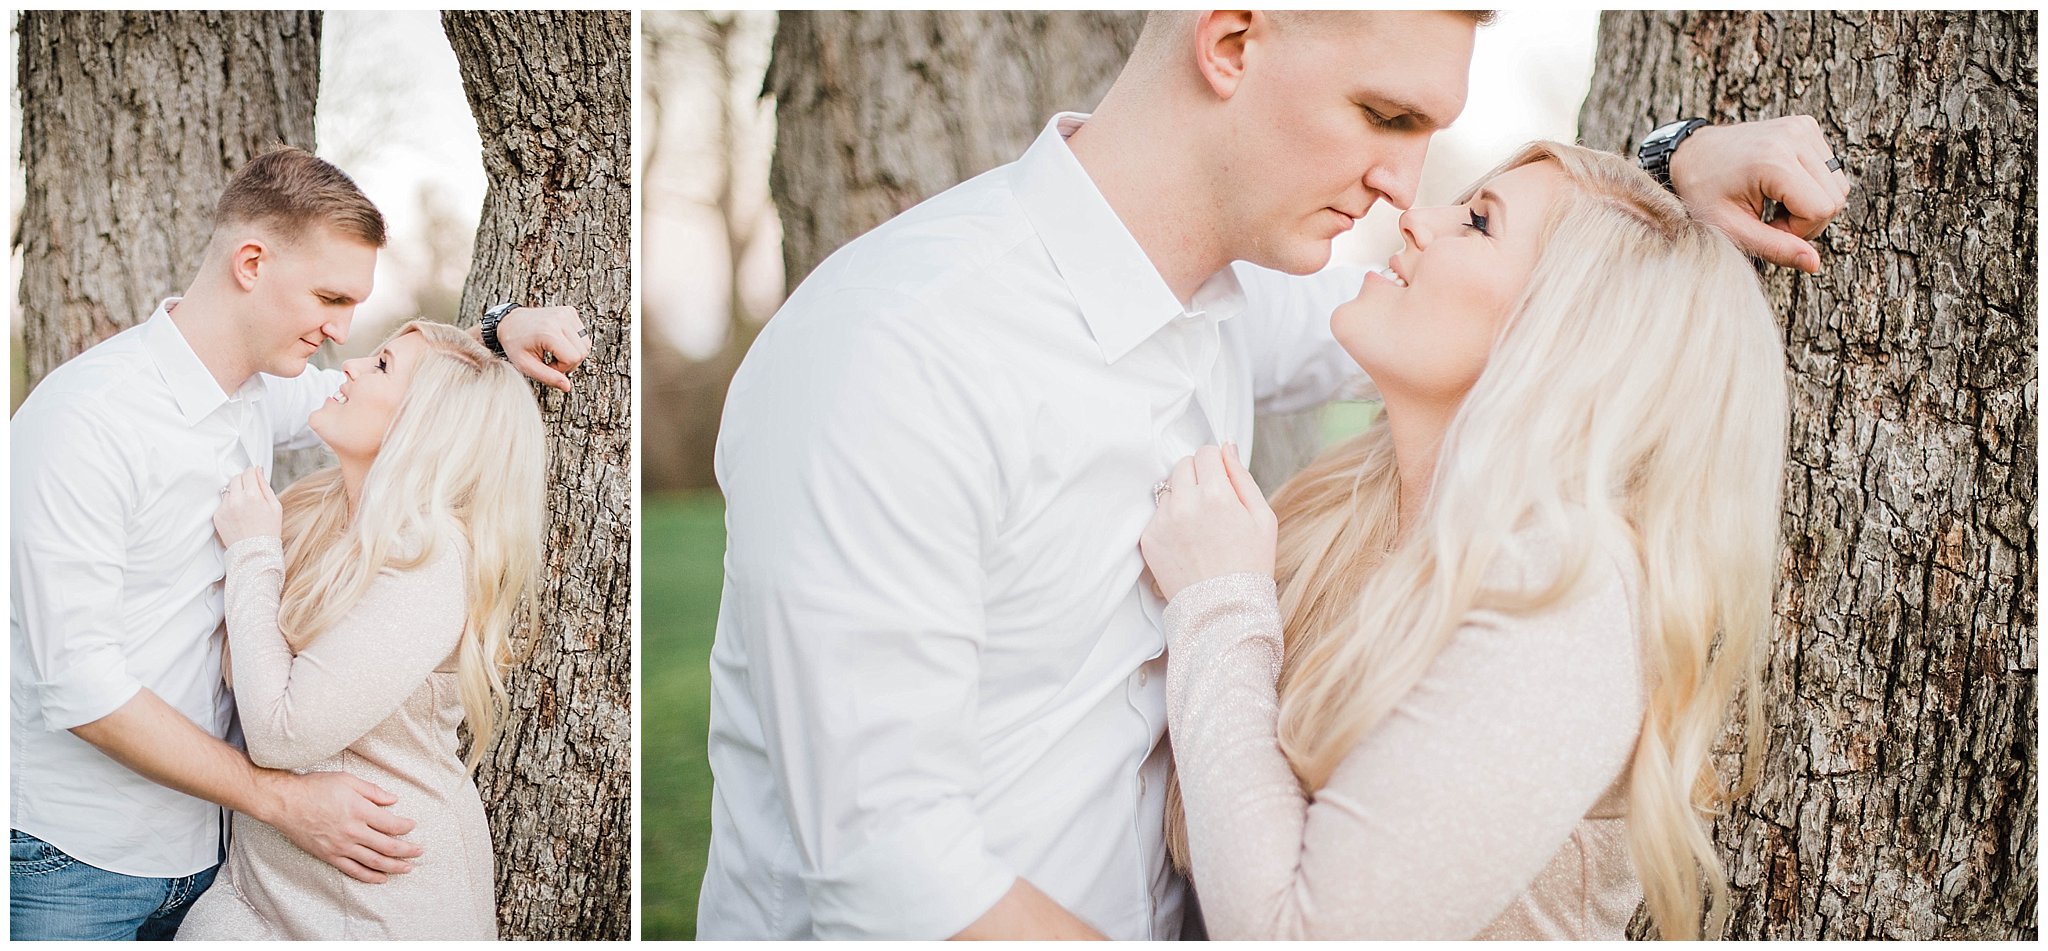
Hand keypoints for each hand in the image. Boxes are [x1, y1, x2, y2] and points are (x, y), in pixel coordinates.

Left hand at [213, 467, 280, 546]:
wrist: (255, 552)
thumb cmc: (268, 530)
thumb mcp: (275, 506)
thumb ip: (265, 485)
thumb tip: (258, 470)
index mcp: (253, 495)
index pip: (248, 472)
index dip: (253, 473)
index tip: (254, 477)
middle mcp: (236, 499)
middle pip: (235, 478)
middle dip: (243, 482)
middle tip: (250, 493)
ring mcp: (224, 508)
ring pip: (228, 490)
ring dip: (235, 494)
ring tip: (244, 508)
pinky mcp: (217, 516)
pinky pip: (222, 503)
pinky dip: (229, 506)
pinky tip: (238, 516)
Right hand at [261, 770, 422, 883]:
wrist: (285, 802)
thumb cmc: (315, 787)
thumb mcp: (347, 780)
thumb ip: (373, 791)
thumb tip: (394, 800)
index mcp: (360, 810)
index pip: (392, 824)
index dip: (406, 827)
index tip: (413, 826)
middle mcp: (353, 831)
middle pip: (388, 846)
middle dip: (407, 851)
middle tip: (420, 851)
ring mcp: (341, 846)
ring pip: (374, 862)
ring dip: (394, 867)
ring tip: (408, 868)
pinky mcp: (329, 856)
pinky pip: (353, 870)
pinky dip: (369, 876)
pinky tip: (381, 878)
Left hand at [495, 305, 590, 392]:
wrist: (510, 322)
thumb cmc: (515, 343)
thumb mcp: (525, 365)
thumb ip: (547, 377)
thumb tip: (567, 387)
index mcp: (548, 331)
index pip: (573, 358)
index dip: (562, 368)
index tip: (547, 365)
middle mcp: (560, 319)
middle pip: (582, 352)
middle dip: (569, 362)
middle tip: (551, 360)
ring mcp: (566, 313)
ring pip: (586, 344)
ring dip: (573, 353)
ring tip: (556, 352)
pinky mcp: (570, 311)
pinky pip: (583, 335)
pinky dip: (574, 343)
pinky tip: (560, 342)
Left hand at [1140, 443, 1275, 601]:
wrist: (1223, 611)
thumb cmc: (1249, 566)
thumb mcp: (1263, 518)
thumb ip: (1242, 476)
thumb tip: (1227, 446)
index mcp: (1216, 494)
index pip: (1206, 452)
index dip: (1216, 464)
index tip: (1221, 480)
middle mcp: (1184, 503)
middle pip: (1183, 465)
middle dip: (1197, 477)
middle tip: (1212, 504)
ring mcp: (1162, 521)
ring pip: (1168, 489)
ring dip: (1181, 498)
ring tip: (1199, 527)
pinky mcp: (1148, 539)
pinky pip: (1157, 515)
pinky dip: (1169, 522)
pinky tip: (1187, 542)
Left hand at [1667, 115, 1851, 272]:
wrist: (1692, 154)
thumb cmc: (1704, 193)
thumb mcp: (1731, 228)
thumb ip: (1774, 248)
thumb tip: (1814, 263)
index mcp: (1774, 160)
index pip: (1822, 209)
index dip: (1799, 230)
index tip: (1768, 227)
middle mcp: (1794, 136)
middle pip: (1835, 198)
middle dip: (1807, 220)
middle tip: (1770, 220)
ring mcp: (1802, 127)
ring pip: (1838, 185)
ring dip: (1811, 204)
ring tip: (1774, 204)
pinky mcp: (1806, 126)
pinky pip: (1830, 169)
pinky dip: (1812, 186)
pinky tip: (1781, 187)